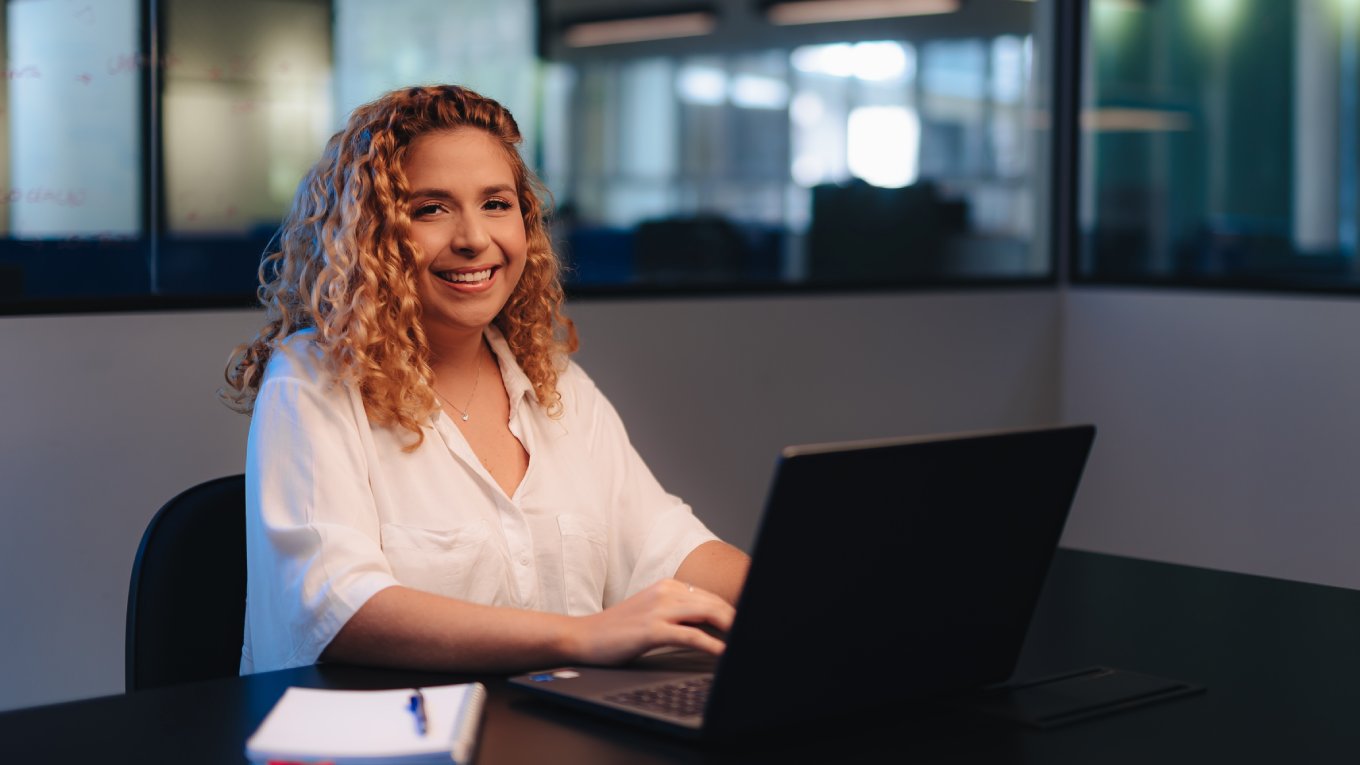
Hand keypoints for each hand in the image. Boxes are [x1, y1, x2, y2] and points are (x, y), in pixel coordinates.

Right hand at [566, 579, 735, 665]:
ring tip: (744, 643)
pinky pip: (690, 635)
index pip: (711, 597)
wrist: (582, 637)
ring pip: (708, 613)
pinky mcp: (651, 629)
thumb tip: (710, 628)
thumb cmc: (617, 631)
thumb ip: (678, 615)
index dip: (732, 613)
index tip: (745, 627)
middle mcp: (666, 591)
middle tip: (752, 636)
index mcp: (667, 585)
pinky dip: (712, 644)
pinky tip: (723, 653)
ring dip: (731, 629)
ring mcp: (658, 609)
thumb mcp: (651, 614)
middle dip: (737, 620)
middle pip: (715, 603)